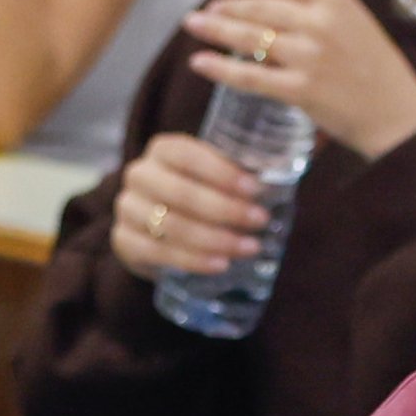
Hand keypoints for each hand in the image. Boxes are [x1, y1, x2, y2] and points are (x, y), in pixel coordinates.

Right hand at [109, 128, 271, 286]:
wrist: (156, 228)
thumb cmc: (198, 195)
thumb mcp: (214, 176)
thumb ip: (239, 171)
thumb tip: (293, 166)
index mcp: (162, 149)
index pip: (188, 155)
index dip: (222, 172)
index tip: (256, 189)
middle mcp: (139, 174)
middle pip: (181, 193)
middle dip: (225, 209)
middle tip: (260, 221)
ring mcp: (127, 208)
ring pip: (171, 225)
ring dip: (215, 239)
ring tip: (249, 247)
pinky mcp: (123, 241)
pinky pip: (158, 253)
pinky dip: (193, 260)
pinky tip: (220, 265)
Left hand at [186, 0, 415, 159]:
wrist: (401, 118)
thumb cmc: (379, 75)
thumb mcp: (358, 25)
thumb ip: (321, 12)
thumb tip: (273, 12)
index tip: (247, 1)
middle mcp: (321, 20)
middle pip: (257, 4)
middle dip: (225, 8)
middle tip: (204, 14)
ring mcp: (310, 56)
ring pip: (247, 36)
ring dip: (213, 29)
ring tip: (192, 26)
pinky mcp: (301, 90)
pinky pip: (249, 77)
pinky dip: (219, 69)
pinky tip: (200, 63)